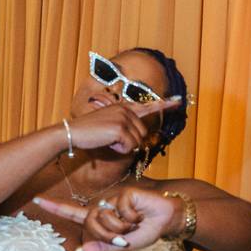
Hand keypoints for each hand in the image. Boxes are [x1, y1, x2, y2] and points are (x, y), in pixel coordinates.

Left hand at [34, 187, 185, 250]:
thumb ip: (102, 248)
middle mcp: (104, 208)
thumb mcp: (124, 246)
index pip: (74, 214)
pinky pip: (119, 209)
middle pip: (91, 222)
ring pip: (104, 217)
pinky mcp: (124, 194)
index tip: (38, 200)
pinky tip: (141, 215)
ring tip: (134, 225)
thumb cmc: (147, 232)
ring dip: (120, 228)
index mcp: (102, 220)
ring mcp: (113, 200)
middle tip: (124, 238)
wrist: (168, 220)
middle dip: (108, 235)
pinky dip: (132, 218)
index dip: (56, 208)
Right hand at [64, 97, 181, 153]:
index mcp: (124, 108)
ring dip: (124, 147)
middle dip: (130, 142)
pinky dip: (119, 150)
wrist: (71, 133)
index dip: (165, 105)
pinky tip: (106, 143)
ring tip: (107, 140)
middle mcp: (126, 110)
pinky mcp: (120, 128)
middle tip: (111, 139)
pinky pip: (129, 147)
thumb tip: (141, 140)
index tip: (179, 101)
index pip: (148, 106)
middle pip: (143, 134)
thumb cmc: (90, 133)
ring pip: (138, 142)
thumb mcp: (110, 127)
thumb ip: (126, 128)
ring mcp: (123, 117)